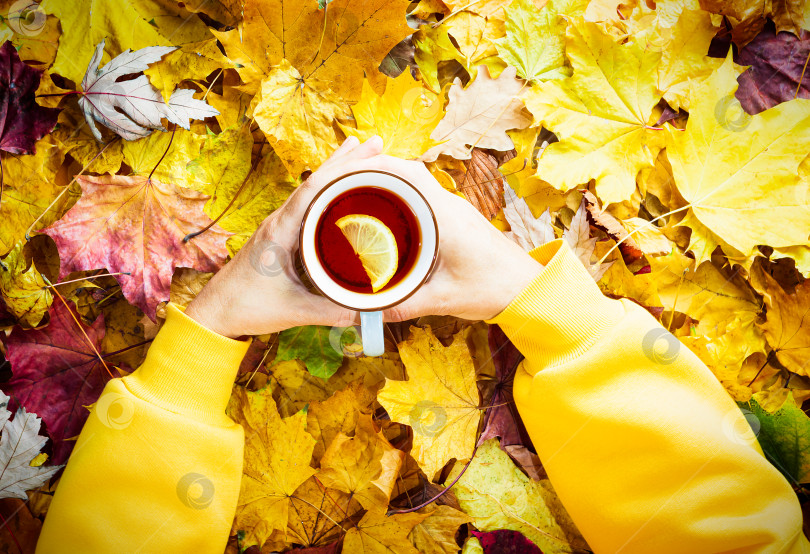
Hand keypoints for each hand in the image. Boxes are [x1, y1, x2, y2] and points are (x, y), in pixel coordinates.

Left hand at [184, 136, 384, 336]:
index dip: (342, 169)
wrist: (216, 313)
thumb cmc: (247, 307)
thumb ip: (335, 311)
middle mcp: (278, 222)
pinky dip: (326, 191)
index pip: (313, 189)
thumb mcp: (296, 311)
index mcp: (279, 231)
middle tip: (373, 143)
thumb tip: (375, 311)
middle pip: (315, 181)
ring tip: (360, 154)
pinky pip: (307, 205)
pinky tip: (338, 189)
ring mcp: (278, 227)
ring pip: (310, 190)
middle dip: (346, 162)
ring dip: (335, 172)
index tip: (367, 155)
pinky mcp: (279, 236)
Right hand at [322, 155, 544, 320]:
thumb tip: (367, 311)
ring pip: (414, 180)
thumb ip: (404, 305)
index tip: (344, 170)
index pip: (406, 175)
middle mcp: (450, 205)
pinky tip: (382, 210)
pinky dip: (399, 194)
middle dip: (371, 170)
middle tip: (337, 183)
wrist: (527, 287)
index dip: (373, 166)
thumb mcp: (444, 300)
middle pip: (405, 171)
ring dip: (385, 180)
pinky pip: (422, 194)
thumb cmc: (493, 289)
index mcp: (446, 217)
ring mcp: (454, 208)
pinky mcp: (455, 217)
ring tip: (352, 193)